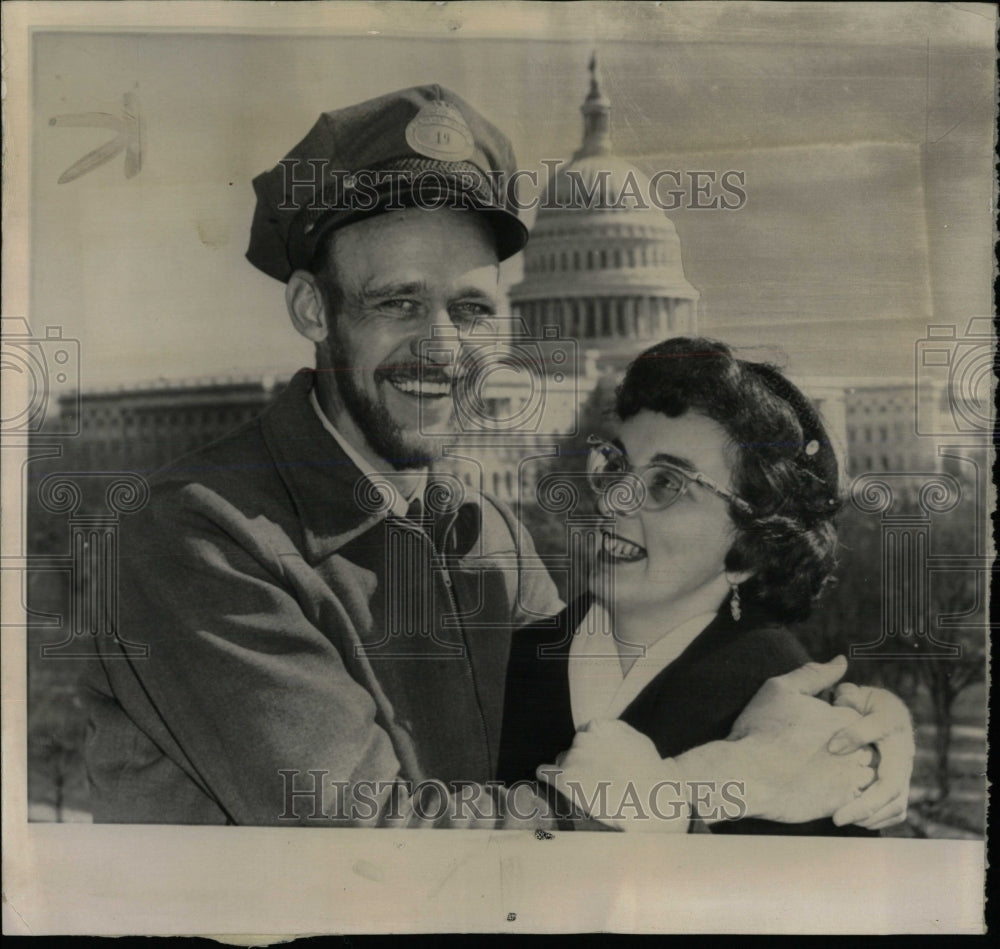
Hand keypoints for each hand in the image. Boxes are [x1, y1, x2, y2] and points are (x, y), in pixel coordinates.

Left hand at [536, 719, 688, 832]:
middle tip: (596, 780)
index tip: (600, 765)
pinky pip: (546, 773)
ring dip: (570, 772)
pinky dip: (546, 776)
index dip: (593, 752)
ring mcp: (573, 758)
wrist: (651, 800)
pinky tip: (547, 780)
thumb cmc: (649, 772)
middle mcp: (582, 738)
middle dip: (581, 762)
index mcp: (598, 727)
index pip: (585, 735)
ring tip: (587, 788)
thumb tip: (601, 729)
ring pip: (562, 762)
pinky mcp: (565, 779)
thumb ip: (616, 731)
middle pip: (572, 749)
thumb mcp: (637, 740)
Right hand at [717, 656, 876, 822]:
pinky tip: (818, 789)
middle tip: (812, 751)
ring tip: (817, 771)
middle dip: (847, 748)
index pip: (857, 717)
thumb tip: (842, 662)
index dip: (833, 721)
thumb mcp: (781, 689)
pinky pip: (858, 800)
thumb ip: (816, 674)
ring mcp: (852, 777)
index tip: (811, 728)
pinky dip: (844, 795)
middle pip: (865, 745)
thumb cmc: (761, 729)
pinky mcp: (844, 803)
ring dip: (849, 772)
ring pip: (865, 774)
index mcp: (846, 718)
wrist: (747, 775)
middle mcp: (857, 748)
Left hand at [826, 683, 915, 829]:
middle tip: (837, 817)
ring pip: (896, 802)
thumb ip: (846, 705)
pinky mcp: (900, 783)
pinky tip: (854, 820)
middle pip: (891, 785)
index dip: (855, 741)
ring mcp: (904, 769)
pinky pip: (896, 809)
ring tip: (842, 819)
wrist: (880, 707)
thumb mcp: (853, 695)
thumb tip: (836, 736)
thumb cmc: (859, 700)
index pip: (878, 732)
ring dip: (871, 816)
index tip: (830, 750)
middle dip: (865, 805)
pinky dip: (878, 819)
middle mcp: (903, 750)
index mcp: (891, 722)